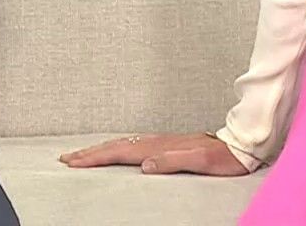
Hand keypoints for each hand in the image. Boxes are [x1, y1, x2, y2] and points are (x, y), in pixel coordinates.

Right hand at [60, 132, 249, 175]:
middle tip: (66, 158)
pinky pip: (132, 145)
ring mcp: (160, 141)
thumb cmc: (221, 157)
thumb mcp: (200, 161)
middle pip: (115, 146)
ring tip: (81, 154)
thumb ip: (172, 161)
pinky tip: (113, 150)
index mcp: (159, 147)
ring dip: (99, 149)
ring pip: (122, 144)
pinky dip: (115, 147)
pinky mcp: (165, 143)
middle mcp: (156, 141)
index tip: (74, 162)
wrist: (239, 144)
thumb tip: (145, 164)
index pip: (119, 153)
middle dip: (89, 153)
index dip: (95, 158)